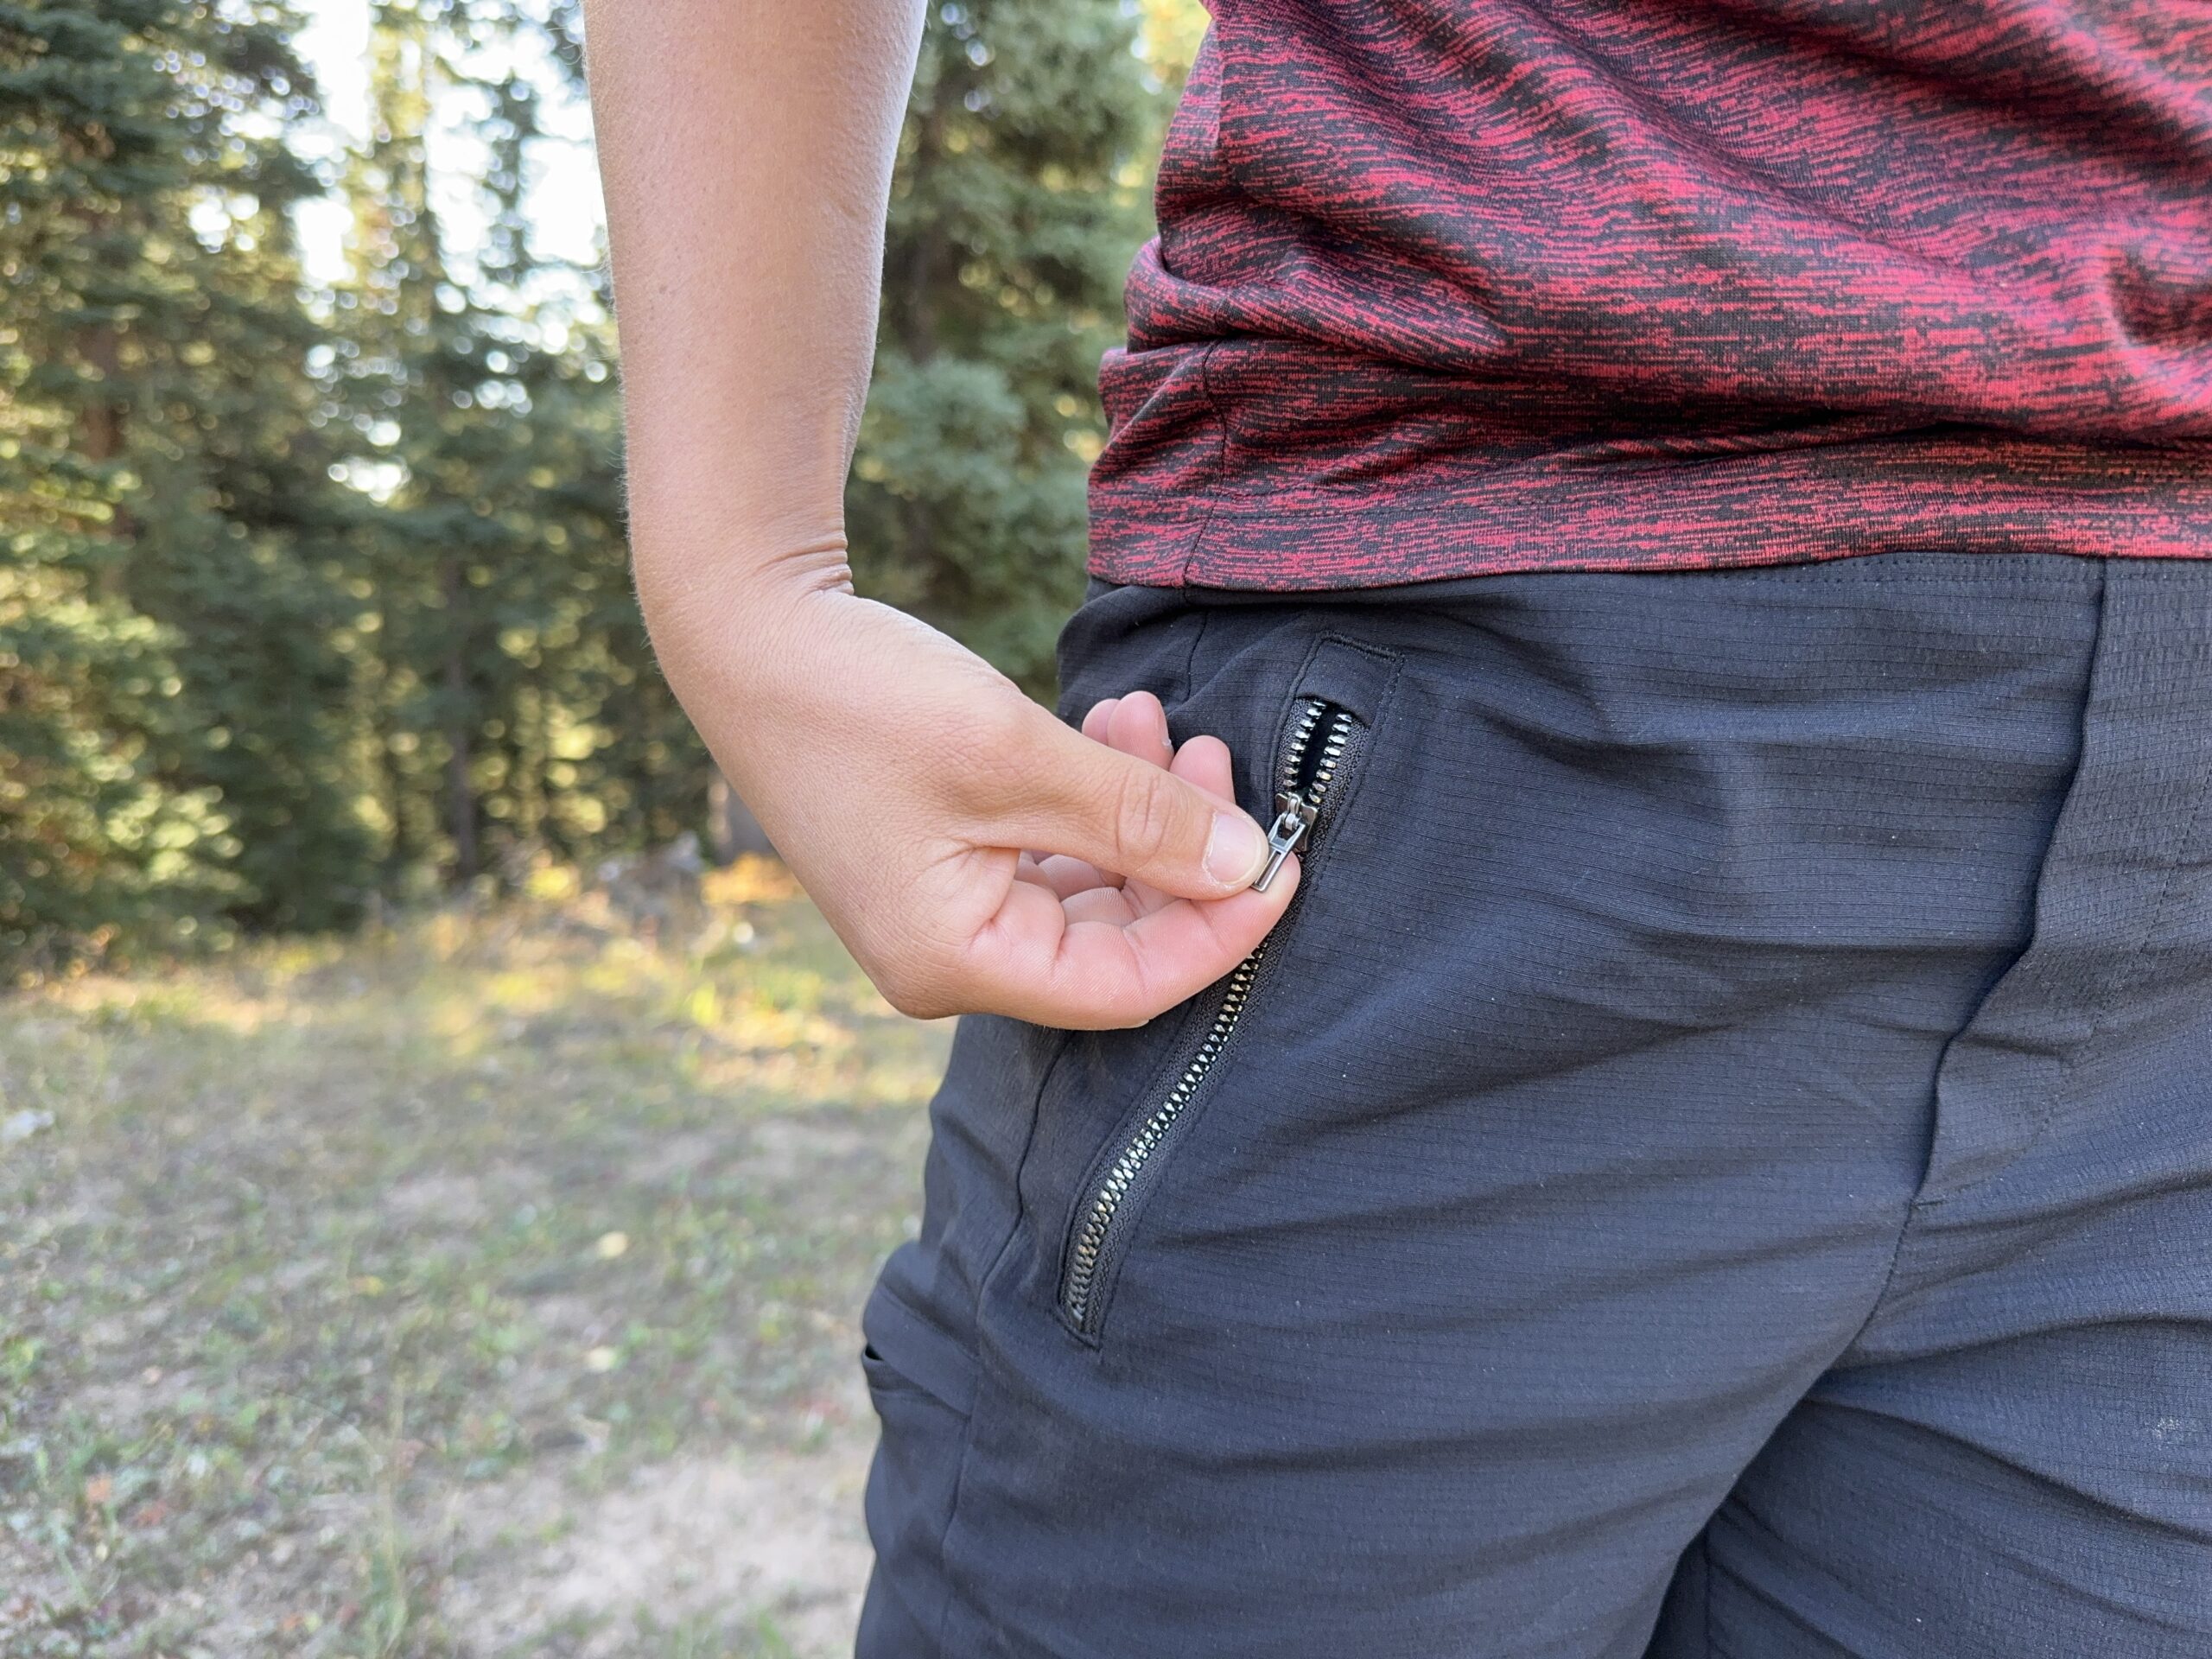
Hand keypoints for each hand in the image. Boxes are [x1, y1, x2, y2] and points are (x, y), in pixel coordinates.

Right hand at [647, 575, 1298, 1028]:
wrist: (746, 629)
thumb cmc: (861, 698)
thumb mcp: (1015, 755)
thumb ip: (1138, 818)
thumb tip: (1248, 865)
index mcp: (956, 963)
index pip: (1126, 985)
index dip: (1219, 932)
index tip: (1285, 859)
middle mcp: (950, 959)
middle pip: (1114, 938)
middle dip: (1182, 851)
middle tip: (1217, 755)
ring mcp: (944, 911)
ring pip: (1089, 886)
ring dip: (1140, 809)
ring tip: (1158, 718)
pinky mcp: (944, 859)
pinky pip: (1051, 851)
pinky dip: (1094, 797)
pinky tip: (1114, 726)